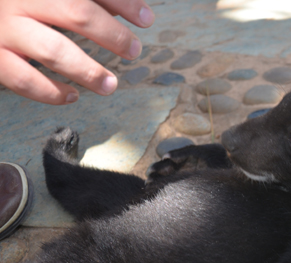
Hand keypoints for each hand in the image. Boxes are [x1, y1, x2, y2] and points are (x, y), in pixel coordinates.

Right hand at [0, 0, 153, 104]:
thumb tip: (128, 9)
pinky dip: (51, 92)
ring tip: (110, 84)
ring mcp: (4, 27)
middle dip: (113, 35)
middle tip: (133, 50)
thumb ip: (88, 0)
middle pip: (77, 12)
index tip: (146, 19)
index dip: (125, 3)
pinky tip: (73, 95)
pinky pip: (24, 78)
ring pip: (53, 50)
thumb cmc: (20, 2)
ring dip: (88, 71)